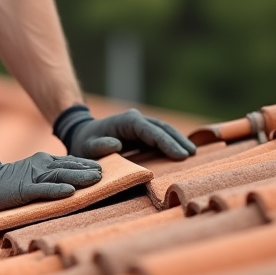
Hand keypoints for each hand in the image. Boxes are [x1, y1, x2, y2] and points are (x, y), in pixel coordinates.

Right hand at [0, 146, 101, 209]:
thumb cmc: (11, 180)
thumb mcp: (34, 174)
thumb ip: (50, 175)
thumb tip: (72, 182)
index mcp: (44, 161)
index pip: (69, 161)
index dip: (86, 164)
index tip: (103, 168)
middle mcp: (41, 165)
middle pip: (68, 167)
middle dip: (87, 170)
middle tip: (105, 175)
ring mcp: (32, 176)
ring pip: (59, 176)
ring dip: (78, 177)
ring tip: (95, 180)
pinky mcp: (23, 189)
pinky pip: (42, 189)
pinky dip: (57, 190)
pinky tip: (69, 191)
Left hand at [54, 105, 195, 160]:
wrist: (82, 136)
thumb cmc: (84, 145)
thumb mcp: (86, 148)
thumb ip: (99, 147)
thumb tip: (116, 144)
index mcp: (126, 122)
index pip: (150, 131)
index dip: (166, 143)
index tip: (181, 155)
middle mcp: (135, 119)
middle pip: (161, 128)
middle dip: (177, 141)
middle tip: (192, 155)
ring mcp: (140, 124)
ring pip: (164, 129)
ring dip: (178, 140)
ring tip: (192, 153)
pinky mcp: (142, 132)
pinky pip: (160, 135)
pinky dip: (172, 142)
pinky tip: (183, 151)